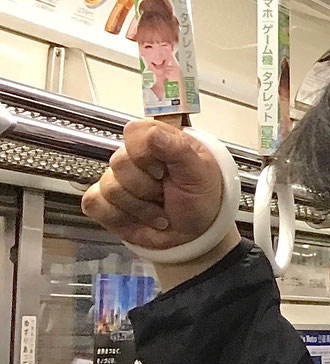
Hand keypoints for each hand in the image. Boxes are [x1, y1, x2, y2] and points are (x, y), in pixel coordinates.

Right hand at [81, 121, 231, 271]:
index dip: (146, 154)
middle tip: (166, 194)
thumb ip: (177, 149)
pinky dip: (120, 217)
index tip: (164, 171)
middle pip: (119, 163)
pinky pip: (95, 204)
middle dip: (148, 187)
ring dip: (141, 207)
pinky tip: (140, 218)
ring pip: (110, 188)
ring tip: (160, 210)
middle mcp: (132, 158)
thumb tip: (153, 133)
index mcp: (157, 141)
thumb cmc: (200, 197)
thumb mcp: (199, 172)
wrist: (195, 232)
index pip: (134, 132)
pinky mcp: (103, 202)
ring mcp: (115, 180)